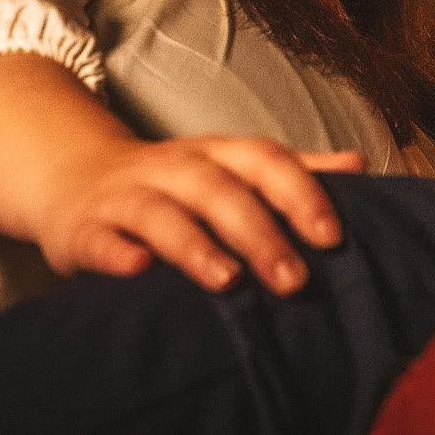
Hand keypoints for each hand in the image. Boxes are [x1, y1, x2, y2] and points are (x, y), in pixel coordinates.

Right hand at [35, 134, 363, 293]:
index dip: (300, 193)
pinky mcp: (86, 228)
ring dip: (195, 245)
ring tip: (228, 281)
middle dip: (259, 233)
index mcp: (217, 153)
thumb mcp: (231, 168)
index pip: (264, 160)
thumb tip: (359, 164)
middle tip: (294, 281)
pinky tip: (137, 269)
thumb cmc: (175, 183)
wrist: (75, 177)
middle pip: (219, 190)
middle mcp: (174, 167)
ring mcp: (127, 195)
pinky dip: (117, 253)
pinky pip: (100, 237)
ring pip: (160, 213)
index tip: (333, 237)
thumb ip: (292, 171)